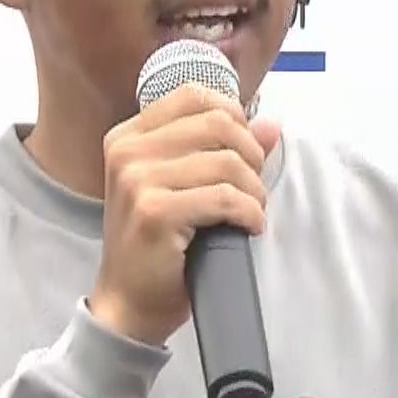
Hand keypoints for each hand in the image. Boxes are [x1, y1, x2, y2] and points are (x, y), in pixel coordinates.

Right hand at [90, 83, 281, 346]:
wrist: (129, 303)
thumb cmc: (158, 245)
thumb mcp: (184, 186)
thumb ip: (223, 149)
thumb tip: (271, 124)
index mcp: (128, 136)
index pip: (194, 95)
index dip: (233, 117)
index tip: (243, 151)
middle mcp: (127, 151)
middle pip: (218, 123)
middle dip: (251, 155)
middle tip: (251, 189)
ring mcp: (137, 180)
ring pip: (228, 162)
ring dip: (254, 191)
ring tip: (249, 213)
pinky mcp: (156, 212)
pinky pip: (226, 198)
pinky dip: (249, 213)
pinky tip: (247, 228)